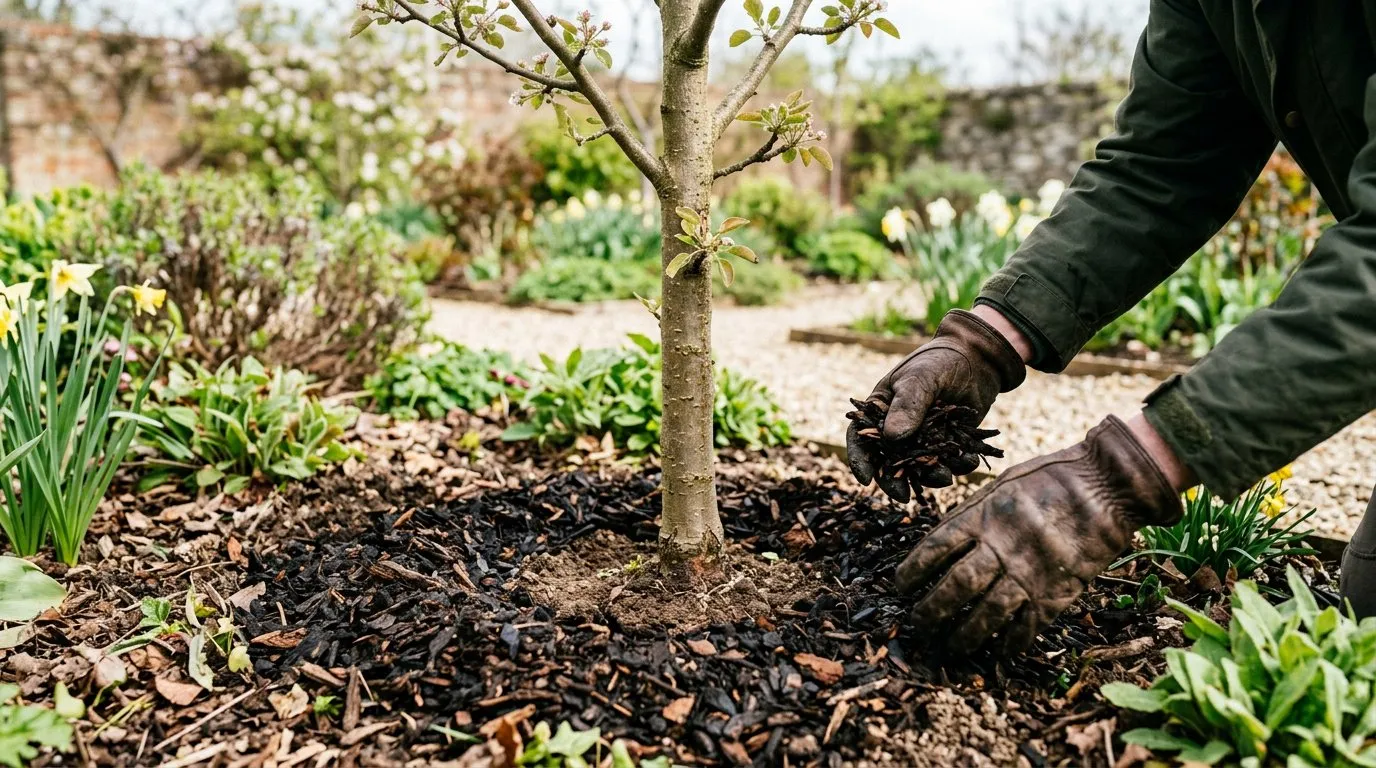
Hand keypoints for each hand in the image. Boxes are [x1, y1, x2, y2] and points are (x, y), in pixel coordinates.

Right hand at [847, 309, 1025, 500]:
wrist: (979, 358)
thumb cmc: (941, 361)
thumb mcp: (921, 378)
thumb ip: (908, 405)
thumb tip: (893, 437)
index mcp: (880, 409)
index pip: (861, 437)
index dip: (860, 459)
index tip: (865, 479)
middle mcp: (898, 427)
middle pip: (888, 460)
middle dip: (895, 480)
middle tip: (904, 496)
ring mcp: (923, 438)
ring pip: (919, 466)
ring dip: (931, 475)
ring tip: (947, 476)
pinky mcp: (947, 443)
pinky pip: (948, 462)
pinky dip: (958, 466)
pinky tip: (969, 460)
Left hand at [894, 416, 1182, 654]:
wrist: (1109, 485)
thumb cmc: (1051, 478)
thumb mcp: (1002, 485)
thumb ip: (973, 514)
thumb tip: (942, 541)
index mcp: (984, 516)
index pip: (935, 549)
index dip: (912, 571)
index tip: (899, 588)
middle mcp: (1002, 546)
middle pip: (956, 587)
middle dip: (931, 611)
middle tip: (918, 624)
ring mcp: (1030, 572)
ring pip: (987, 614)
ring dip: (965, 635)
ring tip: (951, 646)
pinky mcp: (1058, 591)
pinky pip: (1027, 625)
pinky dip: (1011, 642)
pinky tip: (999, 651)